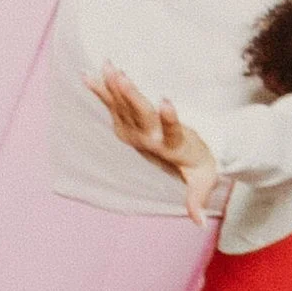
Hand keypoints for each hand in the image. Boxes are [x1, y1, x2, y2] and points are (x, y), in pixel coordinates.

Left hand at [88, 65, 219, 220]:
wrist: (181, 164)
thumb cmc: (200, 166)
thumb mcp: (204, 180)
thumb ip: (197, 198)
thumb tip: (199, 224)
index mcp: (171, 146)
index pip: (171, 131)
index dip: (169, 118)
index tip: (167, 101)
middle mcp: (149, 139)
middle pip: (141, 115)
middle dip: (131, 95)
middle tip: (120, 75)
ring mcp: (136, 132)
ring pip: (124, 108)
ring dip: (114, 87)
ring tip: (107, 66)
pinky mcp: (127, 126)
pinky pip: (112, 106)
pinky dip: (101, 91)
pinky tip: (87, 75)